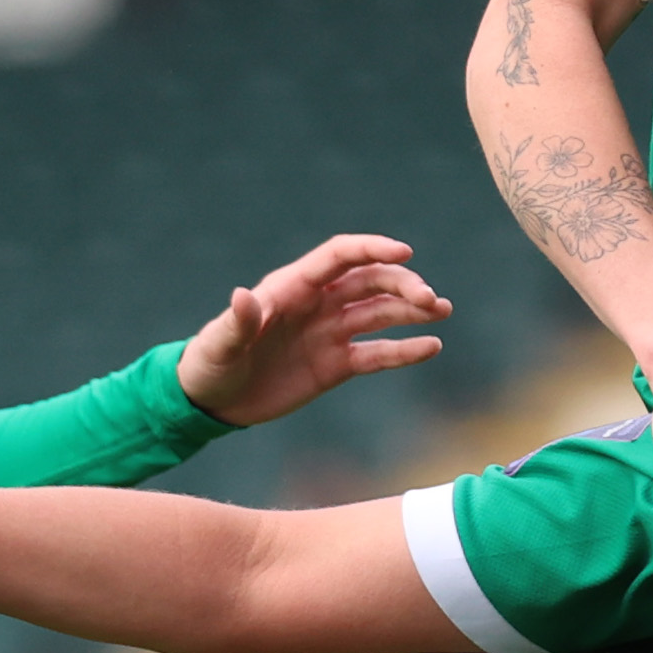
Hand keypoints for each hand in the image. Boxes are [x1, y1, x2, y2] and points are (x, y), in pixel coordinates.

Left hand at [175, 234, 450, 428]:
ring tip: (442, 311)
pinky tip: (432, 346)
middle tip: (431, 300)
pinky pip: (377, 354)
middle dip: (403, 286)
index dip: (373, 250)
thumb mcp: (220, 344)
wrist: (214, 402)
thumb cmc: (210, 364)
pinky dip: (405, 350)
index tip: (406, 253)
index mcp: (293, 288)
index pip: (340, 257)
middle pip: (370, 282)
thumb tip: (242, 295)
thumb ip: (237, 321)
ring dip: (412, 310)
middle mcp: (318, 304)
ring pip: (380, 313)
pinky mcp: (337, 365)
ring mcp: (330, 333)